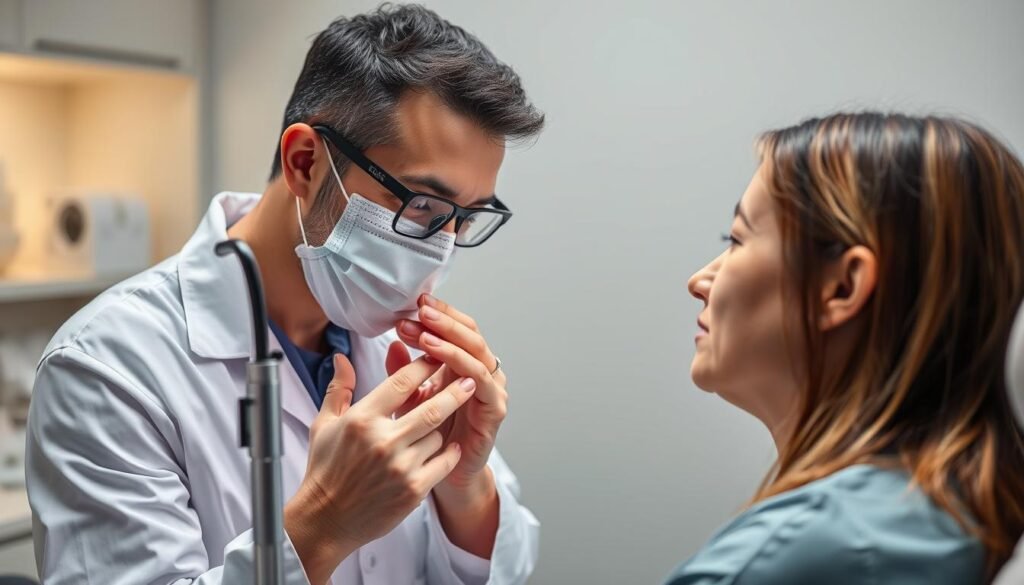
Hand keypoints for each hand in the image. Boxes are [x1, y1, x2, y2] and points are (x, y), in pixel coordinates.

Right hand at [284, 349, 476, 584]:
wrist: (325, 520)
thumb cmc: (325, 470)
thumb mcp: (324, 425)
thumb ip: (338, 388)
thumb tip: (342, 356)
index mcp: (362, 419)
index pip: (402, 382)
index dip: (424, 366)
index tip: (438, 356)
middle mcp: (383, 441)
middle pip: (433, 407)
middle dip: (455, 390)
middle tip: (469, 379)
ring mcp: (401, 467)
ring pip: (439, 435)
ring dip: (443, 428)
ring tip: (440, 426)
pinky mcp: (414, 490)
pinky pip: (444, 462)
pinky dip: (449, 453)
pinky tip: (450, 446)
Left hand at [395, 295, 507, 490]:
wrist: (442, 477)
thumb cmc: (426, 438)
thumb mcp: (408, 400)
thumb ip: (402, 374)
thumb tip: (392, 343)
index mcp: (463, 364)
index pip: (455, 328)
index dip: (438, 314)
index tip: (413, 303)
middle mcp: (481, 371)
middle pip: (469, 334)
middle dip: (444, 320)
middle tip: (420, 309)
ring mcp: (491, 389)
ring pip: (477, 352)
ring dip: (450, 339)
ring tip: (425, 330)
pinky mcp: (494, 409)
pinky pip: (481, 380)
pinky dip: (462, 365)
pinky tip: (441, 358)